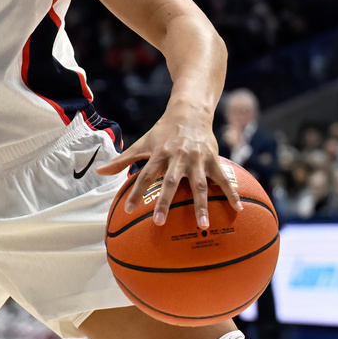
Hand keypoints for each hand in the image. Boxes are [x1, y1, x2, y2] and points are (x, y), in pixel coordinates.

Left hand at [96, 102, 242, 229]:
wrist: (190, 112)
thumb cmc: (163, 132)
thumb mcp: (143, 143)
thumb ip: (123, 159)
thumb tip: (99, 171)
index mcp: (159, 154)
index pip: (144, 176)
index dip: (136, 192)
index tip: (129, 210)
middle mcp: (177, 157)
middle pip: (169, 182)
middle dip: (164, 202)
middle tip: (159, 222)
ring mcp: (197, 159)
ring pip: (198, 185)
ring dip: (201, 205)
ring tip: (202, 225)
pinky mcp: (213, 159)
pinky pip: (223, 179)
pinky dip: (231, 193)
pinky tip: (238, 209)